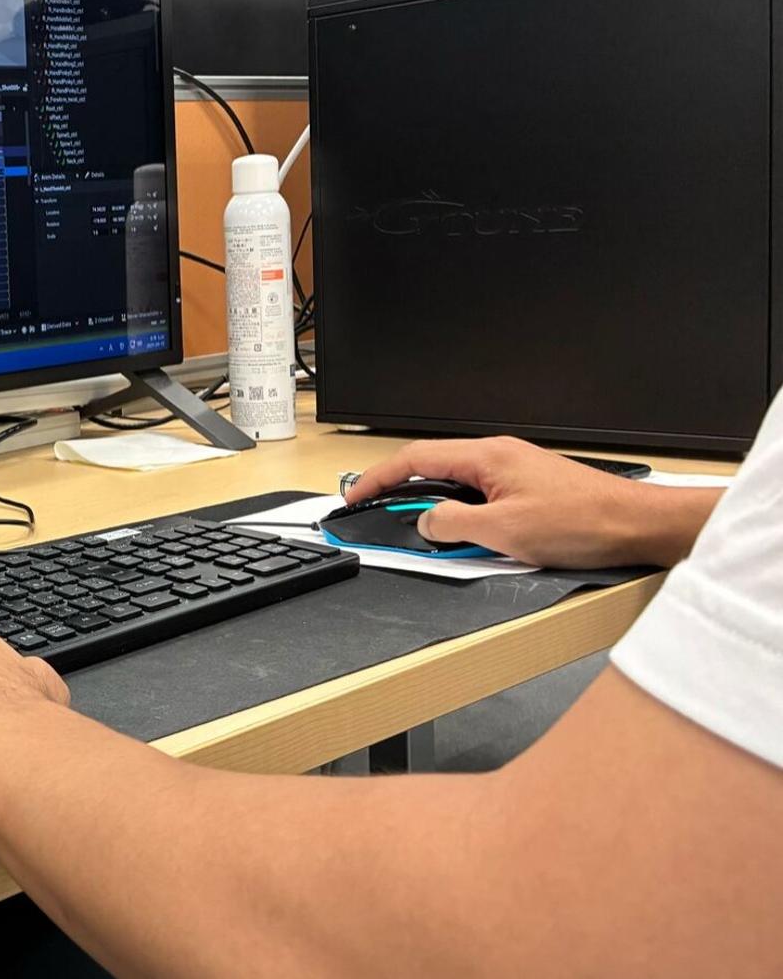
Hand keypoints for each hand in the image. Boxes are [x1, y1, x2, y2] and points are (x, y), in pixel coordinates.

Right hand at [346, 437, 717, 568]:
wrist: (638, 526)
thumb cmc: (583, 522)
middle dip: (400, 492)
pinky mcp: (530, 490)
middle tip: (376, 513)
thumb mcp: (504, 531)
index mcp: (487, 457)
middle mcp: (499, 457)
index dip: (378, 478)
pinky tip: (467, 536)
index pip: (415, 459)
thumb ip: (454, 524)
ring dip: (435, 507)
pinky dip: (463, 514)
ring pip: (458, 485)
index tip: (355, 496)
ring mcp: (515, 472)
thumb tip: (427, 522)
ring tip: (421, 532)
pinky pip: (481, 497)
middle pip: (433, 468)